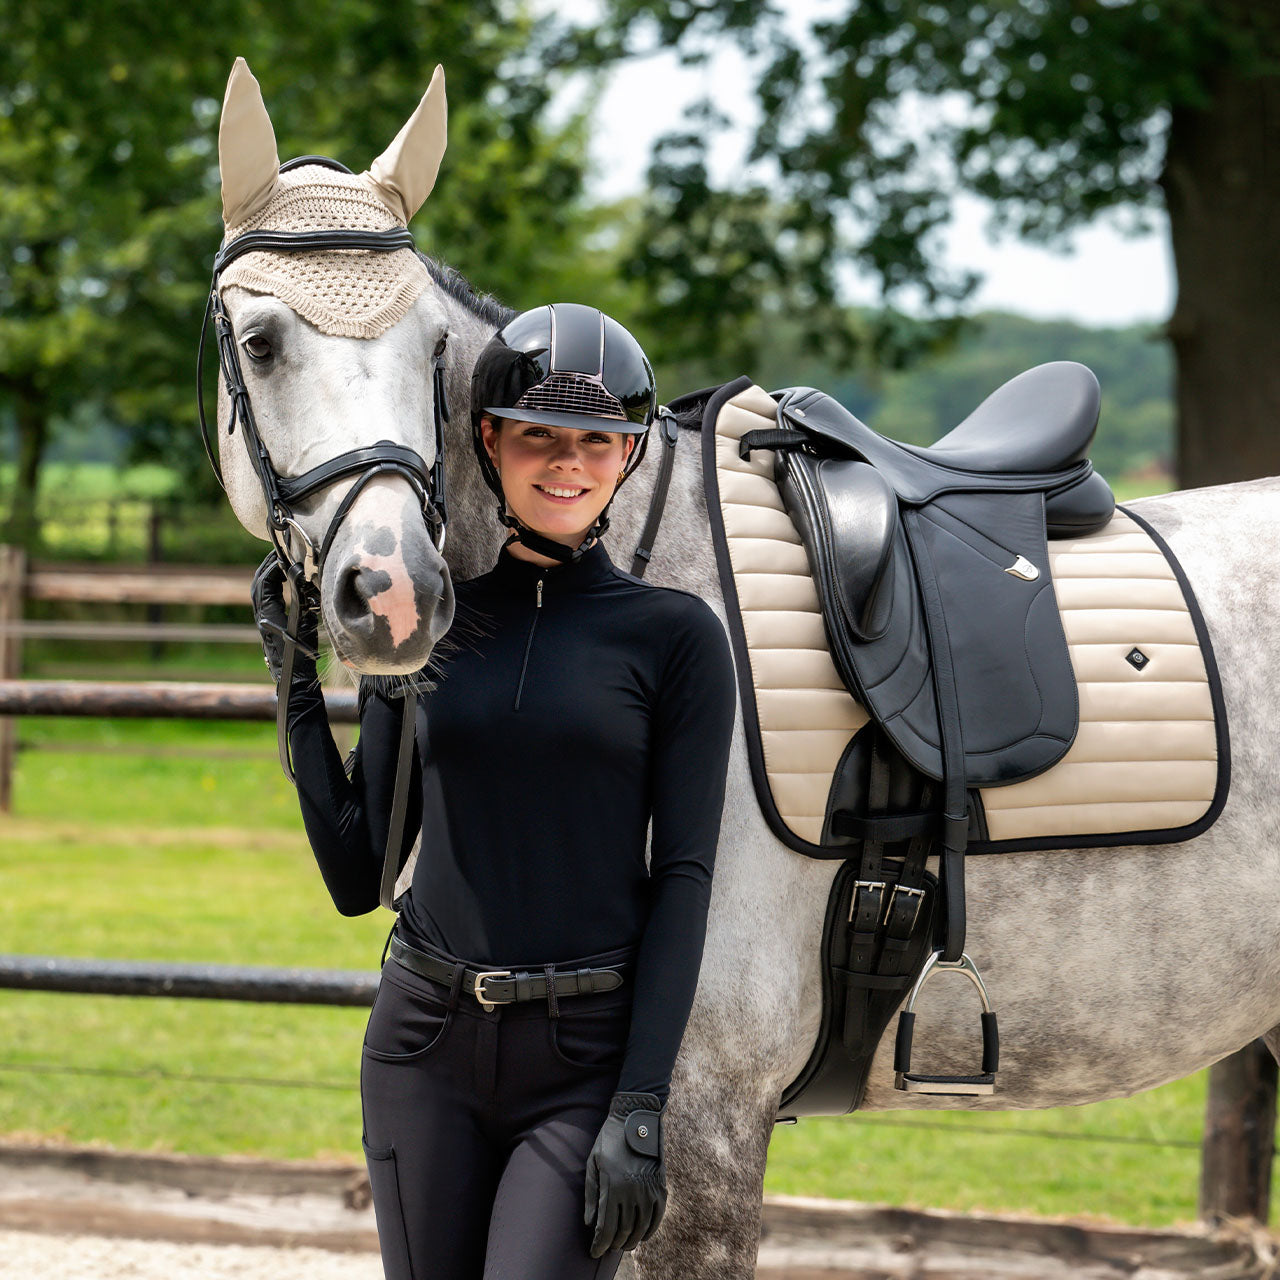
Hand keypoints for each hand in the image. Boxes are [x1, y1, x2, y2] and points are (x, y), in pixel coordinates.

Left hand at [251, 552, 319, 684]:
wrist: (291, 678)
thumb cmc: (300, 655)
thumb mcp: (305, 625)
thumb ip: (303, 601)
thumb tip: (303, 579)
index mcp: (267, 614)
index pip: (266, 583)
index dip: (275, 567)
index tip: (287, 557)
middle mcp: (260, 616)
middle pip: (257, 583)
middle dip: (267, 566)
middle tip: (279, 552)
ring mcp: (262, 620)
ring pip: (258, 591)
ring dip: (266, 575)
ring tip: (279, 563)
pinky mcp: (266, 625)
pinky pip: (263, 599)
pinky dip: (269, 586)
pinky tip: (281, 583)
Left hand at [584, 1092, 666, 1257]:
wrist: (636, 1120)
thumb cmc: (609, 1140)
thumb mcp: (593, 1163)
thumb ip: (590, 1194)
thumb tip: (590, 1223)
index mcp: (613, 1186)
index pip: (606, 1227)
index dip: (599, 1244)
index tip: (594, 1252)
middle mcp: (632, 1190)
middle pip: (624, 1230)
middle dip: (614, 1244)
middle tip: (607, 1248)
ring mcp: (649, 1189)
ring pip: (641, 1227)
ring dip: (631, 1241)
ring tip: (623, 1245)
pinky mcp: (660, 1186)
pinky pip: (657, 1216)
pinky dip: (650, 1230)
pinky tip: (642, 1235)